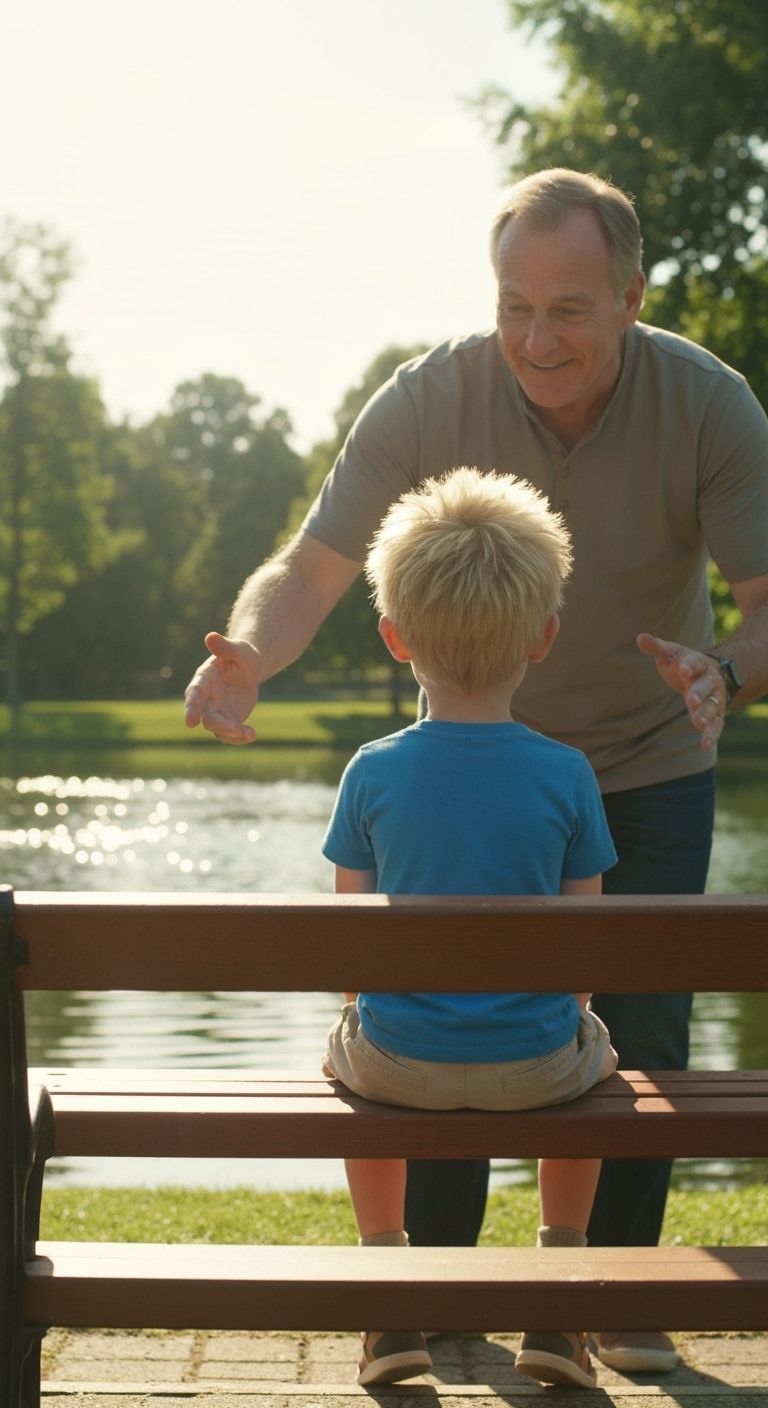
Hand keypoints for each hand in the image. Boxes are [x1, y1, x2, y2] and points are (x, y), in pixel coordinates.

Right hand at [183, 632, 260, 743]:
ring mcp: (216, 711)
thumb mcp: (238, 649)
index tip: (190, 723)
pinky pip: (229, 734)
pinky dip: (239, 737)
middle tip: (236, 728)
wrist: (249, 668)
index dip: (192, 708)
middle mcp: (206, 698)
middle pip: (206, 716)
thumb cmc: (242, 655)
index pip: (195, 694)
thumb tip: (210, 636)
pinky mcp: (227, 720)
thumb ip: (224, 646)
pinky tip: (251, 734)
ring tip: (248, 733)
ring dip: (231, 734)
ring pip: (217, 728)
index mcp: (204, 679)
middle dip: (219, 724)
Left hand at [636, 633, 724, 751]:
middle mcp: (710, 681)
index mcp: (698, 663)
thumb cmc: (684, 663)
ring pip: (713, 706)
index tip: (683, 669)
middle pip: (706, 686)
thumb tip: (640, 637)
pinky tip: (704, 745)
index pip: (696, 662)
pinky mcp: (716, 715)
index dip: (690, 666)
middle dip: (700, 693)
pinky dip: (711, 735)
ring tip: (699, 722)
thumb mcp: (672, 653)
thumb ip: (657, 647)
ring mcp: (715, 699)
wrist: (710, 673)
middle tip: (692, 699)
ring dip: (706, 714)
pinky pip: (716, 725)